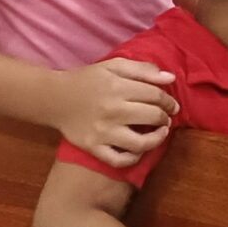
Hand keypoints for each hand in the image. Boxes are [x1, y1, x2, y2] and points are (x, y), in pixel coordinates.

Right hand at [55, 58, 176, 169]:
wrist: (55, 98)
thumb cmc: (88, 80)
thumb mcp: (113, 66)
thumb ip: (142, 70)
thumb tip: (170, 78)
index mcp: (118, 87)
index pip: (156, 96)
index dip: (169, 101)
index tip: (171, 105)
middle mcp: (112, 110)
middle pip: (152, 117)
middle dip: (166, 117)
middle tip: (166, 118)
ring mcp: (103, 132)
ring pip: (140, 143)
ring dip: (157, 139)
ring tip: (160, 133)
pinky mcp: (94, 147)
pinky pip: (119, 160)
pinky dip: (134, 158)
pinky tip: (139, 150)